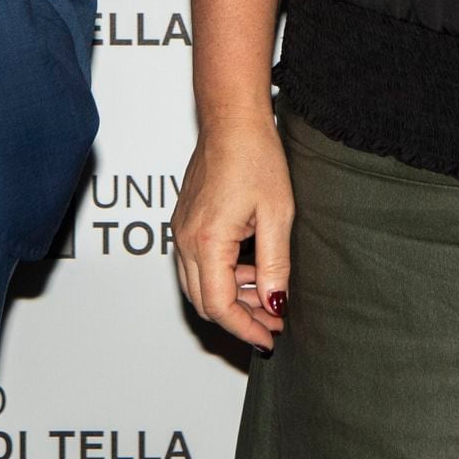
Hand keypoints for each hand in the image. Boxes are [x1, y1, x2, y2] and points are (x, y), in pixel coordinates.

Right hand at [173, 114, 292, 350]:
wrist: (231, 121)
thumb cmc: (255, 157)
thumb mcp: (277, 215)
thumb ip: (274, 265)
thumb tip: (273, 304)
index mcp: (207, 241)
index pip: (220, 306)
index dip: (245, 329)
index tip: (269, 338)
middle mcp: (185, 240)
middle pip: (204, 303)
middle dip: (239, 319)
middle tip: (271, 324)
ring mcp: (180, 232)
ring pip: (198, 286)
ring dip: (231, 299)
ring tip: (266, 296)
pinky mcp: (184, 223)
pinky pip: (196, 265)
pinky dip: (222, 277)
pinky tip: (249, 270)